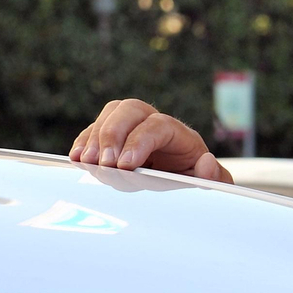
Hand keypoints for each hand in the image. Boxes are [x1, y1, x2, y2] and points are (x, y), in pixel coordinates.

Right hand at [69, 99, 232, 182]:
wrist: (179, 176)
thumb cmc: (193, 177)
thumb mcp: (209, 182)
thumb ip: (214, 177)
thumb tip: (206, 162)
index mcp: (179, 132)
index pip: (157, 126)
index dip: (139, 142)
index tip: (126, 165)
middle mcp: (153, 120)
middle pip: (129, 110)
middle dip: (113, 135)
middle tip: (105, 163)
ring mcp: (131, 125)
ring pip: (109, 115)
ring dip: (94, 138)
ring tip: (88, 163)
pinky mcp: (112, 134)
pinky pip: (93, 129)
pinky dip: (83, 142)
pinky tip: (78, 159)